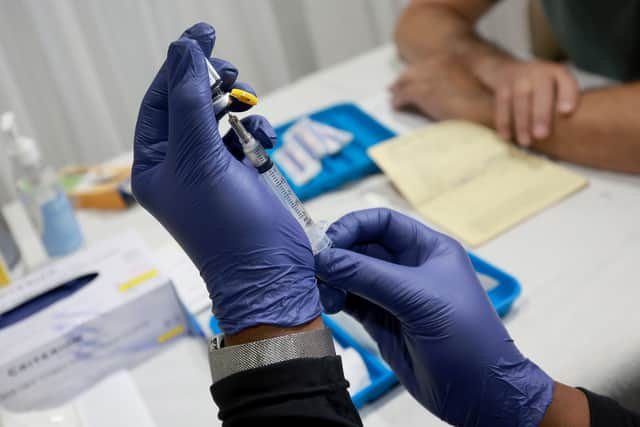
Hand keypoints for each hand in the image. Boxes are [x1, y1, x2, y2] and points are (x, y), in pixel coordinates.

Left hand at [132, 23, 320, 334]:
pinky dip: (256, 132)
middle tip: (231, 70)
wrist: (269, 272)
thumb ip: (191, 101)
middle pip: (189, 105)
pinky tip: (265, 140)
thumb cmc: (227, 225)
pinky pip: (244, 138)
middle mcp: (179, 165)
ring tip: (249, 105)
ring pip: (220, 118)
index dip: (179, 66)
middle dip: (211, 85)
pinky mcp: (240, 177)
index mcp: (154, 164)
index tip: (202, 34)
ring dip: (237, 107)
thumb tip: (183, 50)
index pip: (159, 100)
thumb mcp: (201, 157)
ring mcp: (211, 171)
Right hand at [315, 209, 552, 425]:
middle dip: (337, 254)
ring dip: (332, 278)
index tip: (329, 242)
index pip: (383, 222)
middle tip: (315, 267)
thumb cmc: (465, 337)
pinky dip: (335, 299)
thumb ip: (368, 276)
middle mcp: (408, 267)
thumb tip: (323, 258)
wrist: (478, 393)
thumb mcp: (418, 299)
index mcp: (427, 249)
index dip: (353, 226)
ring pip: (352, 274)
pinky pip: (351, 300)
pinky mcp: (381, 320)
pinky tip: (326, 304)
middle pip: (363, 246)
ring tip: (321, 291)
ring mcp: (393, 295)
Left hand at [390, 53, 492, 124]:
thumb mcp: (469, 85)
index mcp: (449, 59)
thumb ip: (454, 82)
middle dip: (402, 81)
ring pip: (403, 84)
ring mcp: (427, 77)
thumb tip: (443, 91)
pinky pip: (402, 97)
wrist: (486, 111)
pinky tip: (396, 108)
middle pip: (410, 72)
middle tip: (394, 89)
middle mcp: (436, 64)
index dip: (415, 74)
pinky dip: (397, 103)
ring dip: (398, 92)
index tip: (409, 79)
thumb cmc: (484, 103)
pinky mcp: (421, 93)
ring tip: (393, 100)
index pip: (424, 65)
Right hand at [492, 60, 578, 145]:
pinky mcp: (502, 86)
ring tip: (525, 142)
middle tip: (541, 136)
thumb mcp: (556, 87)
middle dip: (540, 115)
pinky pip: (502, 104)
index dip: (567, 96)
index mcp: (557, 73)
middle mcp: (539, 72)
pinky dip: (503, 122)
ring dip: (522, 123)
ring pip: (520, 100)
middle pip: (541, 93)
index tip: (566, 111)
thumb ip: (563, 103)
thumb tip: (569, 132)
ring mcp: (519, 78)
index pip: (565, 83)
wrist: (509, 70)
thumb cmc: (541, 87)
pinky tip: (506, 136)